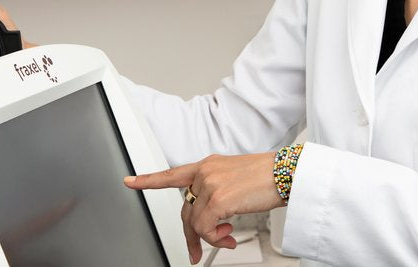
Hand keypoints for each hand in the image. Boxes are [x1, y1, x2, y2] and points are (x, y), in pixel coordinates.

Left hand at [124, 152, 282, 264]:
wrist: (286, 173)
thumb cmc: (269, 176)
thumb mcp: (237, 179)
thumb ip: (218, 192)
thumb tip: (213, 221)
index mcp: (209, 165)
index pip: (173, 173)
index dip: (149, 179)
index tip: (130, 181)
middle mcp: (206, 172)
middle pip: (185, 210)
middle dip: (190, 236)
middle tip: (195, 253)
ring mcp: (210, 184)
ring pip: (195, 223)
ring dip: (211, 238)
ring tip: (228, 239)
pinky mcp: (217, 199)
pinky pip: (205, 229)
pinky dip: (215, 239)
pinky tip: (229, 236)